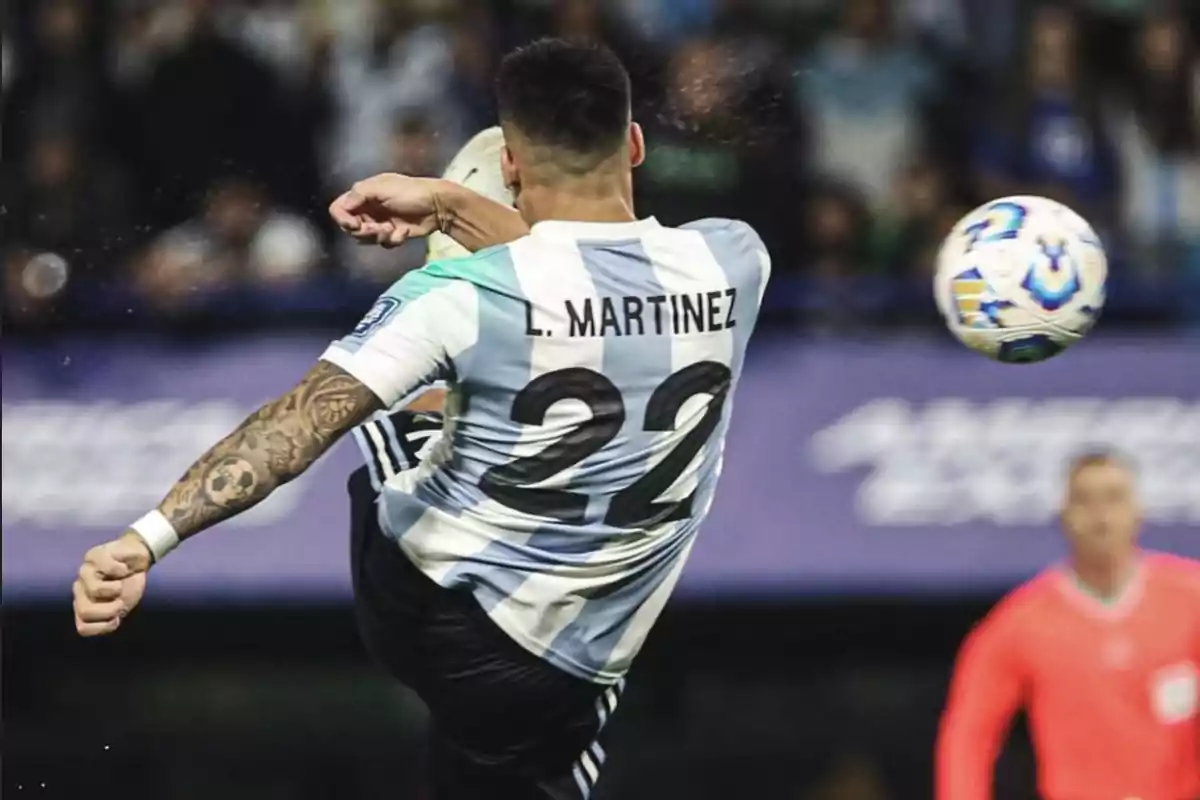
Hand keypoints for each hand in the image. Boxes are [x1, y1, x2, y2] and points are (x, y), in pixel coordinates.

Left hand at [73, 532, 151, 636]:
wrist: (137, 558)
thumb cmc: (129, 583)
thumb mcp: (124, 606)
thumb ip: (111, 617)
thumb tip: (110, 620)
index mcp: (84, 605)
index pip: (83, 628)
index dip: (104, 625)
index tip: (118, 615)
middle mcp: (79, 590)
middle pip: (84, 611)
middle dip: (109, 609)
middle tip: (121, 600)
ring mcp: (84, 572)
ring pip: (94, 590)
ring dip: (116, 588)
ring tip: (121, 581)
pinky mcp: (93, 556)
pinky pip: (109, 569)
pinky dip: (123, 570)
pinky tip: (123, 567)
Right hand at [329, 174, 443, 247]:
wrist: (437, 206)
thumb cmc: (410, 192)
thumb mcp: (382, 187)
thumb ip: (359, 194)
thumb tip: (342, 207)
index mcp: (362, 194)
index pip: (338, 209)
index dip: (343, 219)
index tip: (355, 224)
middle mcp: (367, 209)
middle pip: (350, 228)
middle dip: (364, 231)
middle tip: (380, 228)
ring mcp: (379, 222)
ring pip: (365, 239)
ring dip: (379, 237)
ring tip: (392, 230)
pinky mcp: (392, 234)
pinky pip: (383, 243)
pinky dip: (393, 240)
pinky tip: (404, 233)